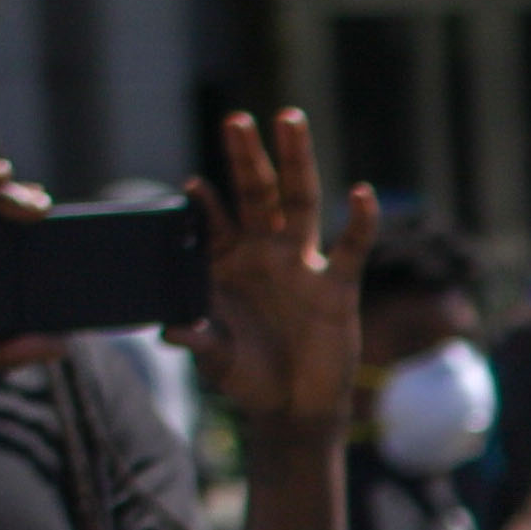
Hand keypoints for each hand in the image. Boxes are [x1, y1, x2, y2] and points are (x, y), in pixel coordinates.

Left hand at [195, 110, 362, 437]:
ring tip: (289, 120)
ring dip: (296, 160)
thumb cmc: (248, 379)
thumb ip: (198, 340)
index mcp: (227, 265)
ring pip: (300, 201)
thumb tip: (170, 329)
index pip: (213, 223)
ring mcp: (302, 264)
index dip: (204, 204)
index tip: (191, 186)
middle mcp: (264, 253)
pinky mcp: (338, 286)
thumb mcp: (217, 360)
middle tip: (235, 119)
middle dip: (247, 157)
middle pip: (257, 194)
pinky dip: (360, 221)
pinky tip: (360, 193)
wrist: (293, 409)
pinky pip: (351, 248)